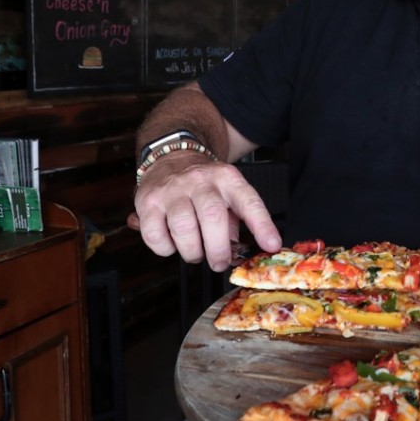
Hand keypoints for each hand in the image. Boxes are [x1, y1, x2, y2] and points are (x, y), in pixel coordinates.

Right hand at [131, 155, 281, 270]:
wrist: (171, 158)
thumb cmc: (203, 185)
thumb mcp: (228, 194)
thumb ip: (237, 222)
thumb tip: (239, 254)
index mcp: (228, 179)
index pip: (249, 202)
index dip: (262, 226)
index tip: (272, 245)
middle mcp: (201, 181)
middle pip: (213, 217)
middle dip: (218, 250)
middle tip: (219, 262)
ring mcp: (173, 190)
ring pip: (184, 228)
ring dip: (192, 252)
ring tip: (195, 253)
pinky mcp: (148, 201)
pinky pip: (156, 235)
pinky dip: (166, 249)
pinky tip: (172, 243)